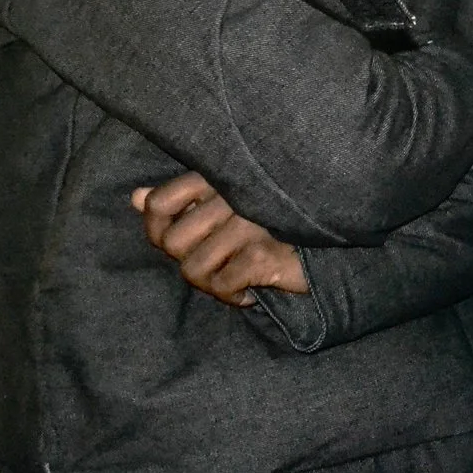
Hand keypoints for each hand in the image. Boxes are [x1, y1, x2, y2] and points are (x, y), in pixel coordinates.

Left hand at [130, 173, 306, 305]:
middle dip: (188, 262)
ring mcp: (248, 225)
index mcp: (218, 177)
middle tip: (216, 265)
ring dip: (211, 284)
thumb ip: (180, 198)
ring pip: (193, 269)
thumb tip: (135, 199)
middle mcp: (231, 196)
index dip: (156, 230)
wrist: (337, 235)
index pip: (160, 203)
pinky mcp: (263, 254)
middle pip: (172, 242)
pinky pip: (222, 285)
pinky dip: (233, 296)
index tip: (177, 245)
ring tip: (233, 281)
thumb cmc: (275, 217)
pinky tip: (250, 293)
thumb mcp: (226, 199)